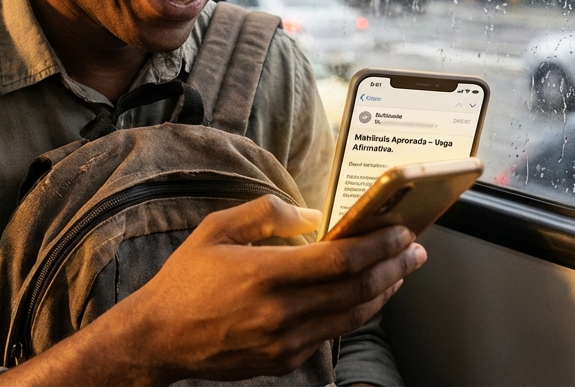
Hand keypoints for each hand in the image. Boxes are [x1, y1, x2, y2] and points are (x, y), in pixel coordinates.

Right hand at [102, 196, 424, 383]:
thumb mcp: (216, 229)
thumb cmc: (185, 280)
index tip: (401, 231)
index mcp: (264, 273)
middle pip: (357, 289)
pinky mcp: (284, 360)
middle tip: (415, 250)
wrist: (159, 338)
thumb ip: (266, 213)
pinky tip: (363, 297)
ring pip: (352, 316)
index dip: (378, 245)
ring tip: (399, 272)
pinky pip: (331, 335)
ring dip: (383, 292)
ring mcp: (285, 341)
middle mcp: (280, 311)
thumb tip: (311, 215)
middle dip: (394, 266)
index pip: (340, 259)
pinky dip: (355, 313)